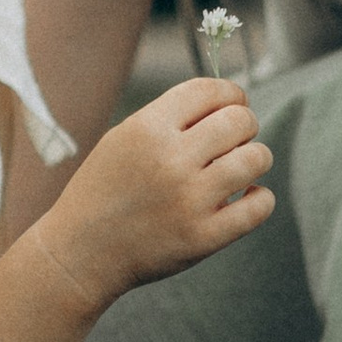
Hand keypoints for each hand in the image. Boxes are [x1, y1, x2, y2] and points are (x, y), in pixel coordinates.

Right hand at [44, 77, 272, 312]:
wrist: (82, 251)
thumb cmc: (105, 192)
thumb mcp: (123, 139)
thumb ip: (170, 119)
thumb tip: (228, 104)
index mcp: (147, 129)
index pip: (209, 90)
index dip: (231, 94)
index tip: (234, 104)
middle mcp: (171, 160)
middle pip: (239, 120)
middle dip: (246, 125)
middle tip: (237, 140)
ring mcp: (189, 200)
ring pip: (256, 158)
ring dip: (256, 159)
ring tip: (242, 168)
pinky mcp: (204, 237)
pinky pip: (260, 206)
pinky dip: (260, 198)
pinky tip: (245, 197)